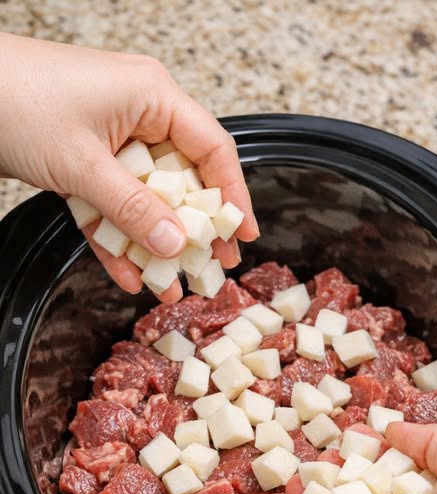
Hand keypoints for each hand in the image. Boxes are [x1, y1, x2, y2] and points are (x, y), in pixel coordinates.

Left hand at [0, 33, 258, 299]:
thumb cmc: (15, 101)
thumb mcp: (84, 164)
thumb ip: (134, 208)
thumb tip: (176, 244)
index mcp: (152, 97)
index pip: (212, 148)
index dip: (233, 193)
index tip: (244, 233)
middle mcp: (138, 115)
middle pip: (182, 178)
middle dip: (194, 228)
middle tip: (214, 265)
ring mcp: (110, 139)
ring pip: (145, 198)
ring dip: (155, 243)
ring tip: (172, 284)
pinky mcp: (83, 161)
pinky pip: (111, 205)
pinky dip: (117, 239)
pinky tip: (129, 275)